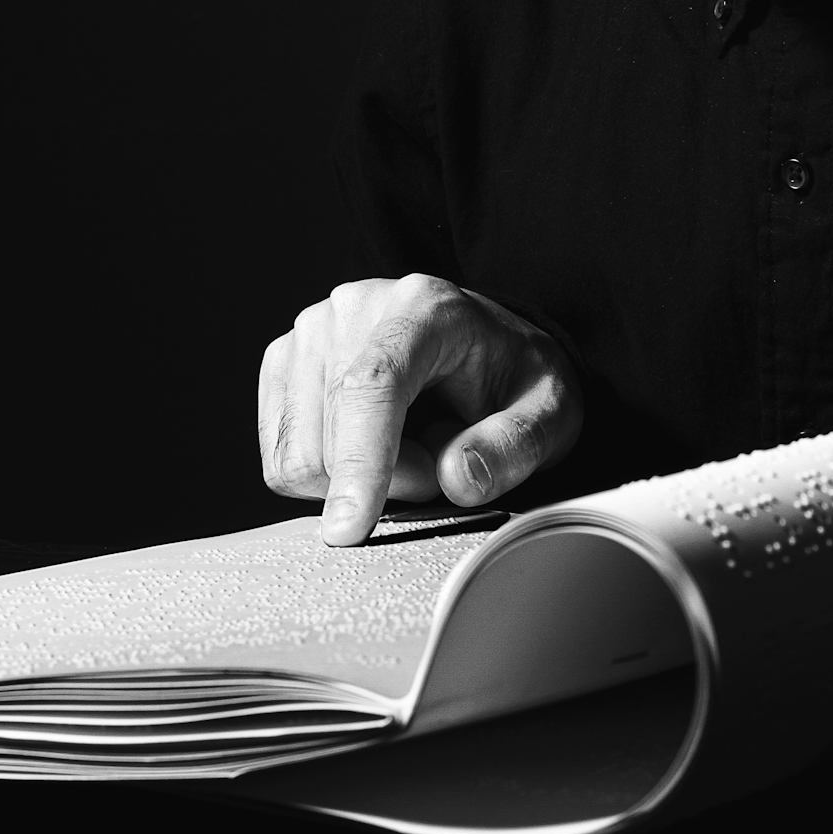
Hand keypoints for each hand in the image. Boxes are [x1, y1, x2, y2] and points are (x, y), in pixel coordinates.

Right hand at [258, 274, 583, 545]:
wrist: (486, 349)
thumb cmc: (514, 380)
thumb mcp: (550, 413)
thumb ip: (514, 446)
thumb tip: (457, 477)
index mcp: (423, 306)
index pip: (372, 382)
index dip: (359, 459)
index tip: (351, 527)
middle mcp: (356, 306)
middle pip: (330, 433)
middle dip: (386, 480)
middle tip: (439, 465)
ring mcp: (311, 330)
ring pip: (297, 454)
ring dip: (354, 480)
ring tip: (409, 450)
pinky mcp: (284, 363)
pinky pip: (281, 458)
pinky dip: (325, 476)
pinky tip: (370, 449)